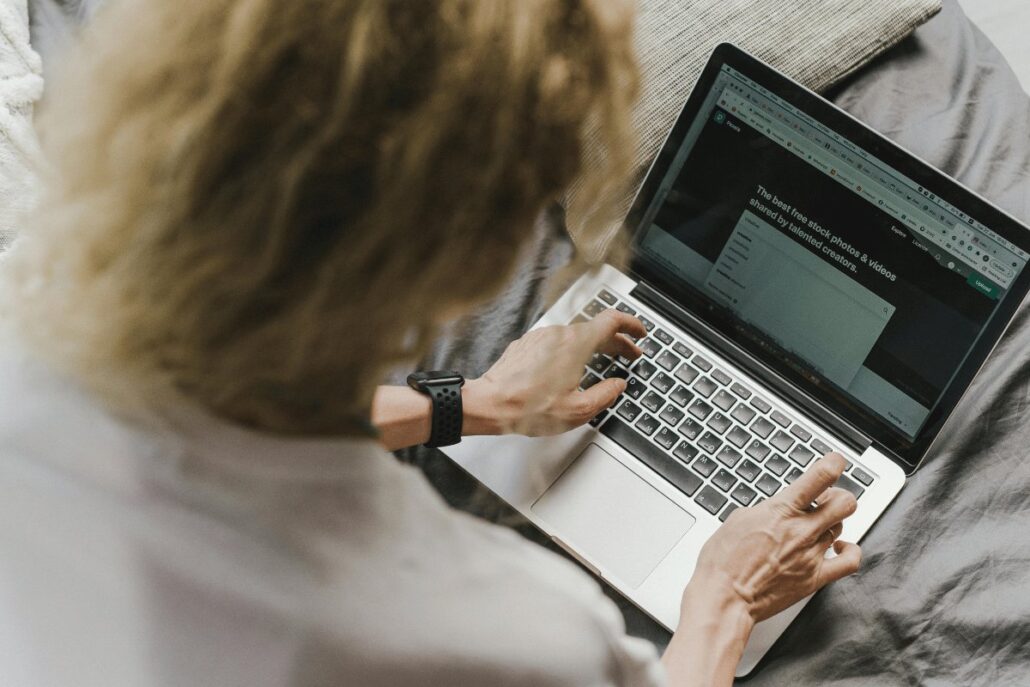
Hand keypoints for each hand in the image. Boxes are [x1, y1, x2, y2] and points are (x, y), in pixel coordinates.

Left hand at [464, 310, 646, 435]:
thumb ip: (605, 394)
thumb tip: (618, 385)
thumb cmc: (528, 408)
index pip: (612, 320)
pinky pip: (557, 342)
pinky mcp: (528, 343)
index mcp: (576, 344)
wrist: (490, 404)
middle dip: (616, 341)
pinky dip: (572, 350)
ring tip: (601, 363)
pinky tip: (571, 367)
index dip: (631, 325)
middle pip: (596, 328)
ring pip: (575, 335)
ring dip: (593, 346)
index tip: (640, 334)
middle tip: (628, 355)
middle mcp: (559, 333)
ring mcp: (541, 336)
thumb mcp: (578, 410)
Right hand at [686, 453, 860, 624]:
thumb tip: (777, 506)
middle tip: (824, 498)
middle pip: (844, 503)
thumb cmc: (723, 561)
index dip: (833, 464)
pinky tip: (840, 546)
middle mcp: (801, 531)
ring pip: (841, 526)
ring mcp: (811, 555)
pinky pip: (849, 562)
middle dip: (837, 495)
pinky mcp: (814, 578)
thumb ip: (766, 509)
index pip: (820, 478)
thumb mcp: (738, 519)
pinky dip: (850, 551)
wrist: (724, 597)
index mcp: (781, 511)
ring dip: (831, 521)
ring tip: (817, 524)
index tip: (835, 461)